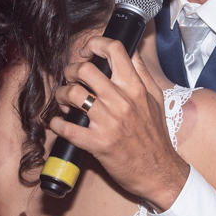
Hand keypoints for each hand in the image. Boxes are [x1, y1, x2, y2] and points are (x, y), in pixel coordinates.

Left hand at [50, 37, 188, 210]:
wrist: (158, 170)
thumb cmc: (154, 136)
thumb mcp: (155, 99)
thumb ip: (142, 73)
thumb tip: (130, 51)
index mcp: (135, 88)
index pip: (114, 50)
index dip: (95, 44)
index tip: (86, 51)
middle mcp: (121, 101)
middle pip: (85, 69)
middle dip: (71, 70)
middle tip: (70, 78)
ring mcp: (108, 122)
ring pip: (73, 94)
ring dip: (61, 95)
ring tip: (64, 100)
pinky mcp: (97, 143)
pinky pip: (67, 128)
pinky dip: (56, 123)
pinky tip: (58, 123)